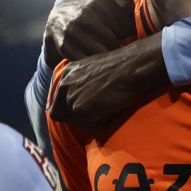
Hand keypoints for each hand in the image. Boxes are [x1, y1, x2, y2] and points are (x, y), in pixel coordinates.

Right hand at [41, 0, 137, 70]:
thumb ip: (123, 4)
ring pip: (100, 53)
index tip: (125, 39)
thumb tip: (140, 13)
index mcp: (99, 1)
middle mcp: (85, 13)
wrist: (56, 18)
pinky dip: (91, 64)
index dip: (128, 36)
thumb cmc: (89, 12)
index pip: (125, 26)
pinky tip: (93, 61)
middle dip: (117, 49)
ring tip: (107, 57)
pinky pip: (85, 60)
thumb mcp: (104, 2)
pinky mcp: (64, 44)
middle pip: (113, 42)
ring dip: (105, 58)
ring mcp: (73, 29)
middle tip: (116, 52)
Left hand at [48, 33, 168, 125]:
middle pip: (58, 113)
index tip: (82, 109)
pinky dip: (99, 122)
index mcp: (67, 72)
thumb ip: (84, 80)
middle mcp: (65, 84)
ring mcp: (72, 98)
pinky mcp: (81, 110)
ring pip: (75, 120)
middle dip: (74, 117)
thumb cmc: (123, 65)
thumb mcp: (95, 67)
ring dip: (89, 119)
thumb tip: (86, 94)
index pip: (57, 99)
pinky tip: (111, 110)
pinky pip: (88, 125)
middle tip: (93, 114)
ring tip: (107, 108)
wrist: (132, 66)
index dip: (68, 108)